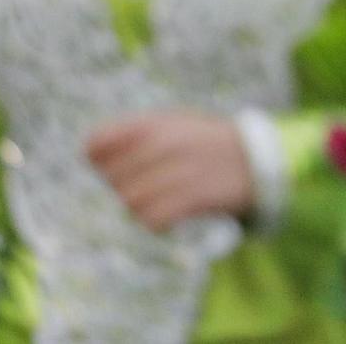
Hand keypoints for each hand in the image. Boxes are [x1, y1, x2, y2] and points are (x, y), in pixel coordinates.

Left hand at [87, 110, 254, 233]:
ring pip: (130, 201)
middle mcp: (165, 144)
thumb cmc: (205, 143)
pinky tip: (169, 214)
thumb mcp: (173, 123)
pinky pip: (153, 218)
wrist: (257, 160)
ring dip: (139, 205)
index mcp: (156, 123)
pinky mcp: (194, 196)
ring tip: (159, 199)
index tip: (109, 163)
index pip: (98, 142)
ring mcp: (179, 170)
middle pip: (113, 177)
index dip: (97, 157)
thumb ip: (132, 132)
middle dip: (121, 185)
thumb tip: (89, 150)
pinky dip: (156, 221)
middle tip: (145, 183)